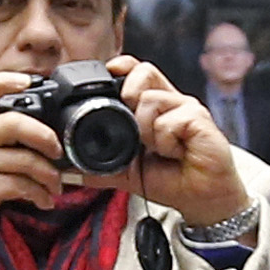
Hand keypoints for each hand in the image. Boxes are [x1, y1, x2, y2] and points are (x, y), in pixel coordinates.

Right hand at [0, 70, 64, 247]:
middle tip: (56, 149)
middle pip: (13, 122)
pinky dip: (39, 194)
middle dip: (44, 135)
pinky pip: (21, 185)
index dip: (4, 82)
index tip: (28, 82)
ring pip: (24, 159)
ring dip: (48, 174)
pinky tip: (43, 200)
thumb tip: (29, 140)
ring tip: (54, 185)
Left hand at [110, 53, 248, 225]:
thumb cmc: (172, 180)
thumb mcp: (127, 172)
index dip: (119, 70)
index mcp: (154, 106)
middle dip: (128, 95)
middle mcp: (171, 101)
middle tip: (134, 128)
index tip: (107, 80)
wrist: (201, 200)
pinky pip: (168, 121)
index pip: (135, 71)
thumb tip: (68, 169)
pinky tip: (174, 153)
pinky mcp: (199, 119)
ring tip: (158, 149)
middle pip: (143, 71)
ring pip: (150, 99)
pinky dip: (165, 141)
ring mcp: (186, 108)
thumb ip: (100, 166)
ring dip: (146, 130)